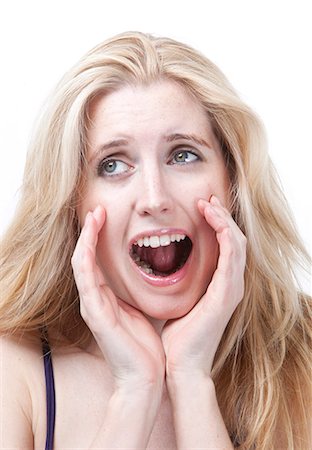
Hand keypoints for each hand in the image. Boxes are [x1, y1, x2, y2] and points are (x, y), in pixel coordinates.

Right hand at [71, 206, 164, 392]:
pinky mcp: (93, 312)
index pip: (96, 261)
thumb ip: (135, 292)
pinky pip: (85, 276)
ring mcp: (91, 305)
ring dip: (86, 237)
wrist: (146, 377)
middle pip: (85, 258)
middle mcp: (94, 299)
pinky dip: (86, 254)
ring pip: (81, 262)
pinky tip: (91, 236)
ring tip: (95, 216)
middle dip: (90, 232)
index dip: (98, 238)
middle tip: (98, 210)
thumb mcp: (140, 310)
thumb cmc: (145, 346)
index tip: (107, 217)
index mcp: (105, 298)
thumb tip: (148, 274)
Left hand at [162, 195, 246, 381]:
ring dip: (223, 219)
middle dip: (222, 216)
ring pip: (237, 241)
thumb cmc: (176, 337)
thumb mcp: (179, 302)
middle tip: (206, 199)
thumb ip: (179, 283)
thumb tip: (162, 267)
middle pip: (235, 239)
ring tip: (207, 203)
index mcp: (220, 286)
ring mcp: (232, 288)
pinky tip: (212, 217)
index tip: (201, 207)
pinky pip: (232, 254)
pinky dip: (224, 232)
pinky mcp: (227, 292)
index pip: (226, 246)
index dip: (217, 224)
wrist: (179, 365)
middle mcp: (231, 285)